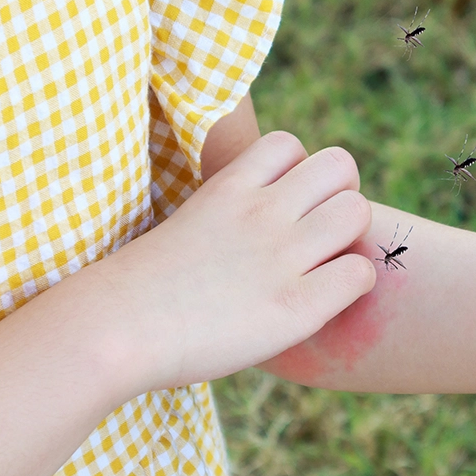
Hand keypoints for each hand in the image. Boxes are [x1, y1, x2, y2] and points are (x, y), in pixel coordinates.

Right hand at [100, 131, 374, 391]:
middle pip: (339, 166)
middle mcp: (261, 211)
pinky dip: (353, 283)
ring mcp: (280, 255)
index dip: (298, 173)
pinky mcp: (295, 304)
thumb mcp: (187, 224)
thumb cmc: (141, 288)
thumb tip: (248, 226)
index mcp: (228, 187)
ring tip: (328, 263)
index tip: (286, 206)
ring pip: (357, 212)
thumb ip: (226, 213)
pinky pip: (359, 273)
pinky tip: (327, 299)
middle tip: (322, 234)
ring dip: (352, 236)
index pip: (289, 144)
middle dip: (339, 195)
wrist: (115, 330)